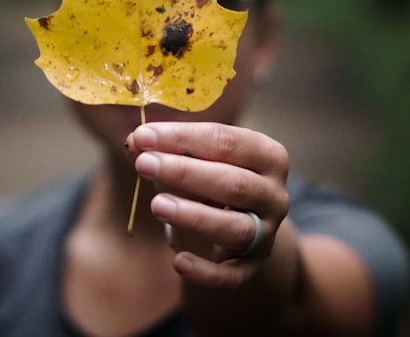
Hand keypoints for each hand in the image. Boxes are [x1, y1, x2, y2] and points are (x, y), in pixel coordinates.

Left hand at [126, 121, 290, 289]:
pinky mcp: (251, 267)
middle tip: (145, 165)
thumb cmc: (211, 183)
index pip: (227, 141)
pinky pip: (233, 275)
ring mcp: (267, 233)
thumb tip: (135, 142)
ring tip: (157, 205)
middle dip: (185, 173)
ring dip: (195, 216)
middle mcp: (273, 195)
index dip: (183, 137)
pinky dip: (207, 272)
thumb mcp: (193, 161)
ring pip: (236, 228)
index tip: (144, 135)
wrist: (235, 228)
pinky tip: (179, 262)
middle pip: (234, 183)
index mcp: (267, 156)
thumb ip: (165, 150)